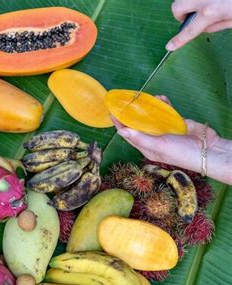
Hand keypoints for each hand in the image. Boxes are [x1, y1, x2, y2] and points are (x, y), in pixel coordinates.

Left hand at [113, 95, 231, 184]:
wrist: (208, 150)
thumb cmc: (180, 153)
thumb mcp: (158, 147)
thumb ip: (140, 138)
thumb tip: (121, 131)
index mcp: (146, 147)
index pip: (129, 134)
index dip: (120, 124)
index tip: (111, 112)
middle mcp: (154, 139)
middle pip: (139, 124)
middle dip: (132, 113)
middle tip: (125, 100)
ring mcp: (165, 130)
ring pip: (152, 116)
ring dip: (148, 107)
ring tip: (142, 97)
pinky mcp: (177, 123)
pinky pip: (167, 112)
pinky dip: (164, 105)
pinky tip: (161, 98)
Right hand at [166, 0, 231, 50]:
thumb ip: (218, 25)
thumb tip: (206, 27)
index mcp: (210, 12)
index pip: (189, 31)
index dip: (178, 40)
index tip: (169, 46)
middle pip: (177, 7)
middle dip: (180, 13)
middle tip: (192, 16)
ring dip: (190, 2)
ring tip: (205, 5)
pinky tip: (215, 0)